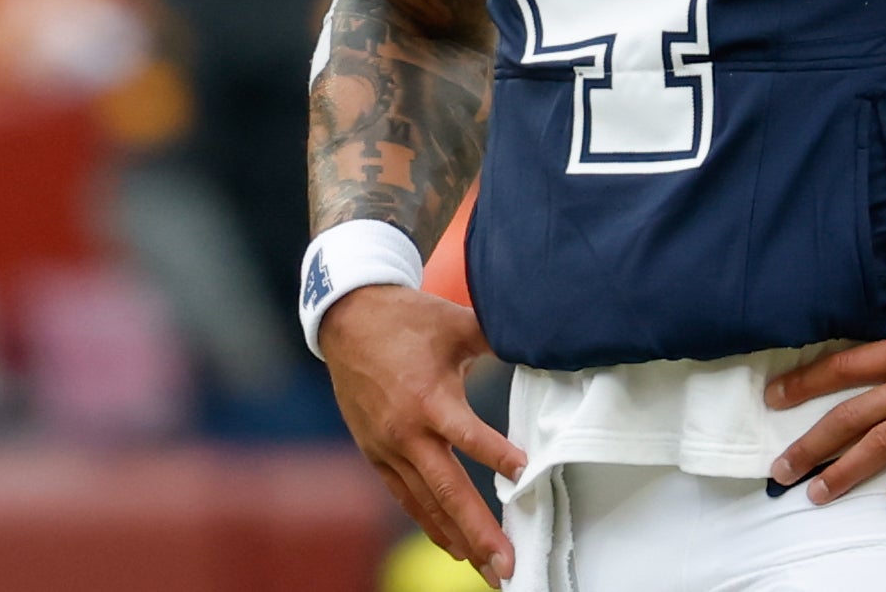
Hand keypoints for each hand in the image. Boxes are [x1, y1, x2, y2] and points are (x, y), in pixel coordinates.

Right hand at [318, 285, 525, 586]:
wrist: (347, 320)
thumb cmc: (406, 319)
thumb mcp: (454, 323)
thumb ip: (496, 337)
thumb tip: (538, 339)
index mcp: (428, 398)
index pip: (467, 435)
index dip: (497, 455)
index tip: (525, 472)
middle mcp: (406, 432)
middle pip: (447, 490)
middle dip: (479, 531)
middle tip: (506, 565)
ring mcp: (389, 448)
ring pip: (427, 504)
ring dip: (459, 538)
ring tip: (486, 570)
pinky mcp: (377, 454)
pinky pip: (406, 496)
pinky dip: (429, 522)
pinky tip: (452, 544)